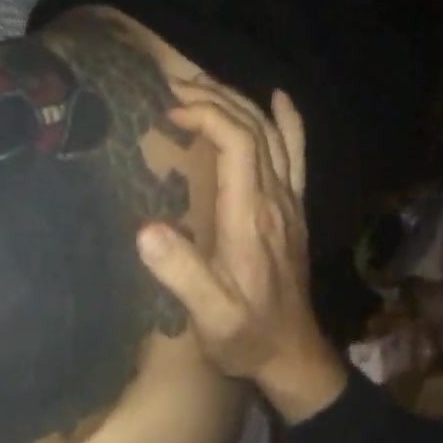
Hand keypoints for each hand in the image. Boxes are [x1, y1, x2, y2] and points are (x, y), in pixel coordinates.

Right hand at [137, 78, 344, 417]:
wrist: (294, 355)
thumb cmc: (246, 336)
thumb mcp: (209, 315)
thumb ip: (181, 273)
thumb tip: (146, 231)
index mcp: (251, 216)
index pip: (238, 141)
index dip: (205, 115)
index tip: (168, 112)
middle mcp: (275, 200)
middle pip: (254, 127)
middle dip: (216, 98)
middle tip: (174, 88)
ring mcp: (289, 203)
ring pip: (273, 135)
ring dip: (240, 102)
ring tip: (204, 87)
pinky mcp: (294, 212)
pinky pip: (295, 154)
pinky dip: (287, 122)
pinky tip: (279, 100)